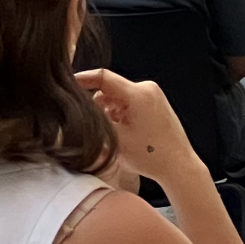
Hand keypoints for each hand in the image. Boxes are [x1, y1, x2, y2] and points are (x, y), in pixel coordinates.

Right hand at [75, 69, 201, 183]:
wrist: (178, 166)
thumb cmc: (150, 156)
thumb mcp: (115, 139)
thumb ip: (96, 121)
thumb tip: (79, 110)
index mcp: (138, 94)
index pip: (103, 77)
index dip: (82, 79)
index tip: (66, 83)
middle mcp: (147, 88)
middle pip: (109, 90)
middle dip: (98, 108)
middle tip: (97, 129)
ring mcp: (153, 94)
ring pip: (117, 98)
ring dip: (109, 113)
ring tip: (116, 136)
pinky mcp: (155, 102)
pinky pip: (129, 102)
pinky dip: (120, 115)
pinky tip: (125, 134)